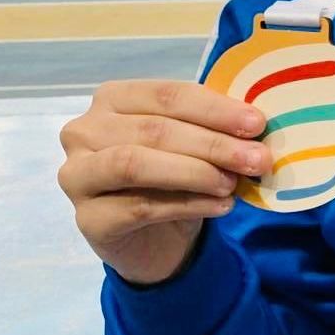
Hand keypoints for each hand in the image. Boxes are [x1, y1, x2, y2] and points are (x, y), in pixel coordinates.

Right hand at [58, 80, 270, 284]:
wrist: (154, 239)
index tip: (257, 124)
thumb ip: (214, 128)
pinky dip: (188, 204)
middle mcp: (84, 131)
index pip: (166, 96)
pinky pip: (139, 207)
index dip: (215, 109)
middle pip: (153, 130)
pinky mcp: (87, 219)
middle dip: (213, 144)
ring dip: (194, 172)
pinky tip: (222, 206)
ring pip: (136, 164)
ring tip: (234, 183)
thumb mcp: (194, 145)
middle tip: (257, 159)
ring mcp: (77, 175)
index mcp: (113, 99)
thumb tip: (256, 123)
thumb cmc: (174, 178)